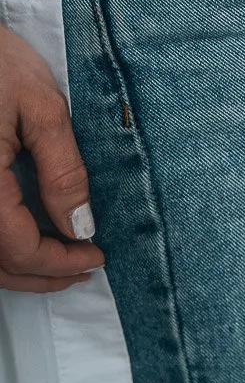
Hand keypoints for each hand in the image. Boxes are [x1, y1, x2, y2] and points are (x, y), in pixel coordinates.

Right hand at [0, 23, 103, 291]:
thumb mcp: (42, 108)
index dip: (59, 262)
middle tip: (82, 269)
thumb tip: (80, 227)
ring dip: (16, 267)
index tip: (96, 255)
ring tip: (58, 261)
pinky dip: (0, 247)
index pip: (18, 248)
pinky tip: (26, 239)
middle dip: (40, 275)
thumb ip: (63, 171)